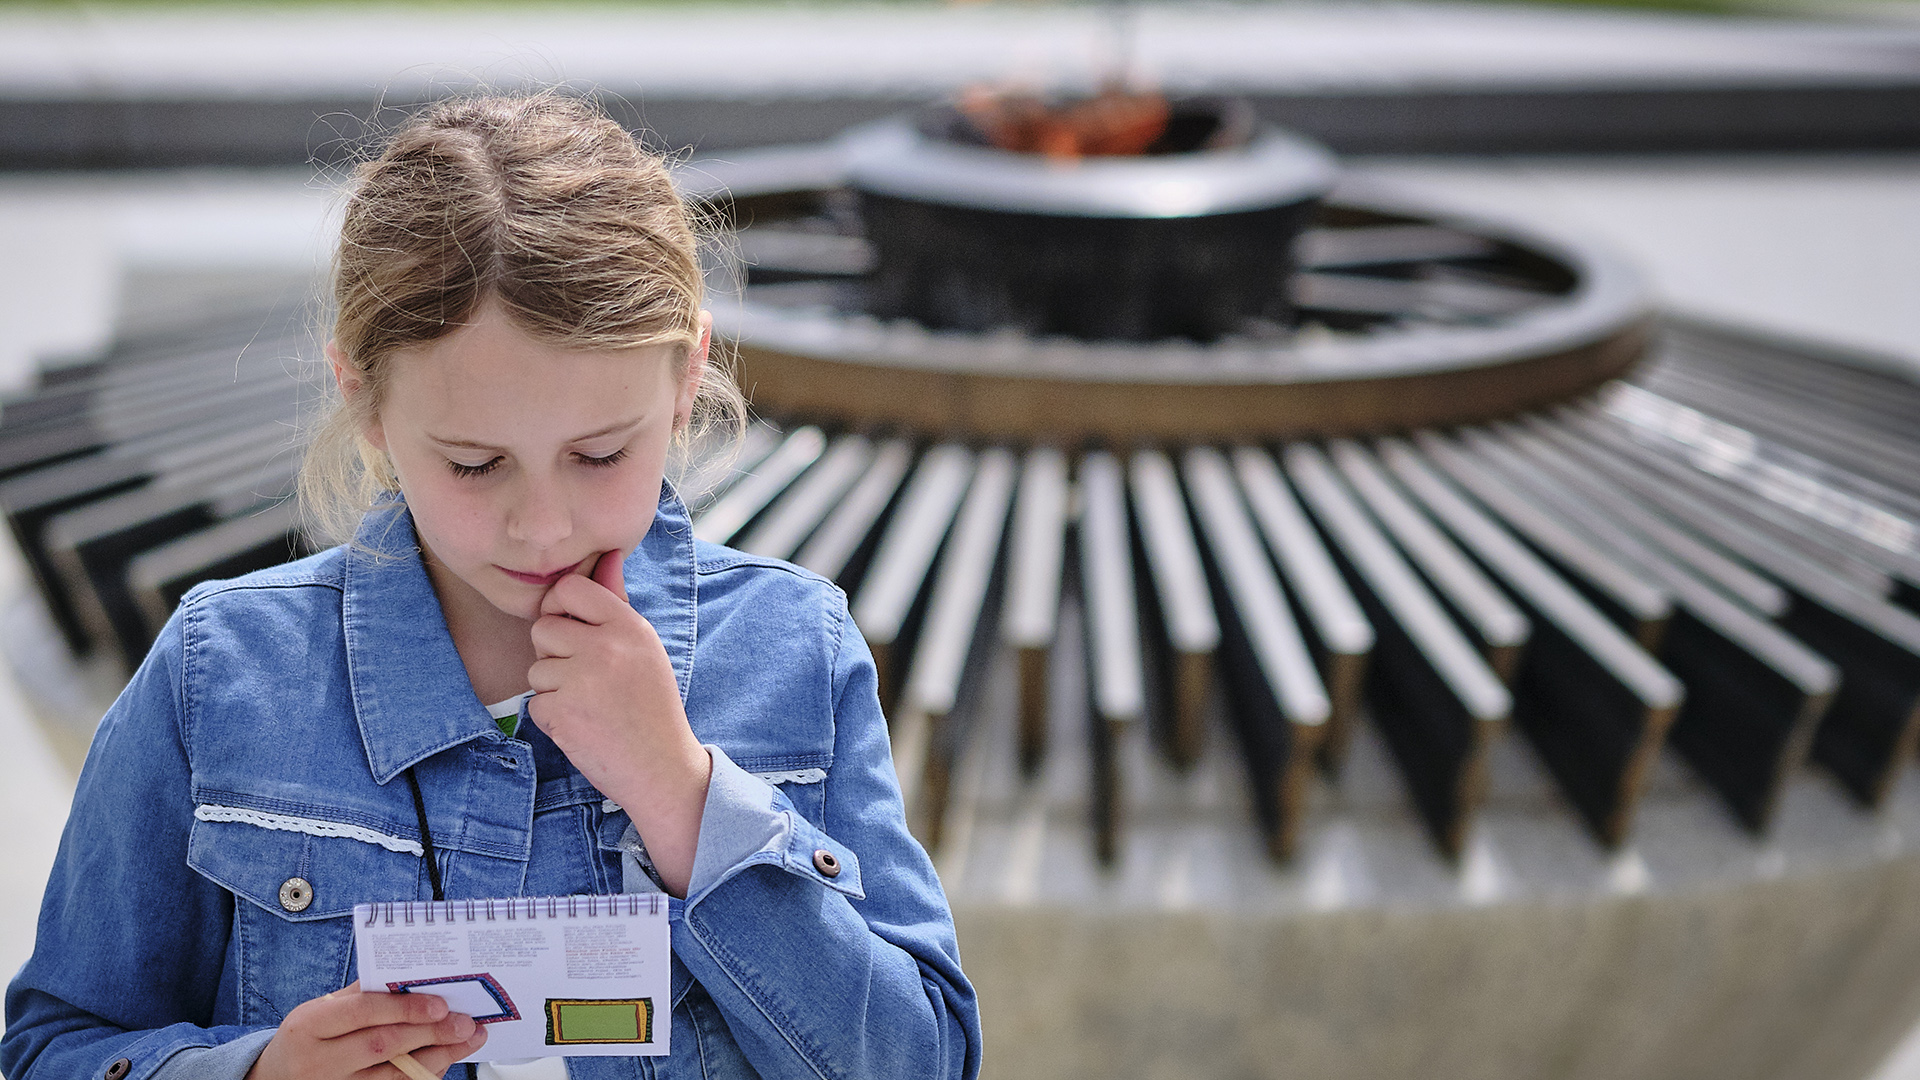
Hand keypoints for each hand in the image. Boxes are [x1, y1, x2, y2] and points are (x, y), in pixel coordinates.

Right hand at [245, 983, 485, 1079]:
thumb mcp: (321, 1009)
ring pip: (393, 1076)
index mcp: (310, 1025)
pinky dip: (422, 1075)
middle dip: (431, 1033)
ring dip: (437, 1057)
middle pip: (383, 1046)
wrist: (274, 1078)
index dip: (404, 1008)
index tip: (440, 1004)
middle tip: (466, 1023)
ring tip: (467, 1040)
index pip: (362, 1012)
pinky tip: (444, 1060)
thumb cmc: (307, 1036)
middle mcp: (319, 1060)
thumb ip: (362, 993)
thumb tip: (412, 977)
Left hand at [528, 550, 711, 896]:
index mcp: (627, 626)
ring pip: (536, 668)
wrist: (661, 767)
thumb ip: (617, 603)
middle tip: (586, 677)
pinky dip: (553, 717)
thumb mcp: (644, 648)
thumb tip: (606, 556)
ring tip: (589, 704)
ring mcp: (581, 680)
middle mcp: (605, 647)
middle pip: (543, 628)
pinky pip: (535, 702)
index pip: (568, 589)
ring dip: (554, 688)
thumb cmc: (651, 705)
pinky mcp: (562, 712)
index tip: (572, 629)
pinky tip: (582, 725)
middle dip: (554, 653)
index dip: (560, 609)